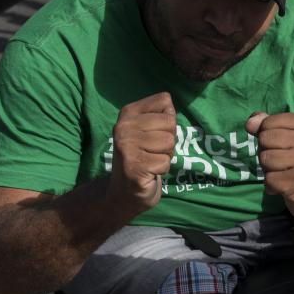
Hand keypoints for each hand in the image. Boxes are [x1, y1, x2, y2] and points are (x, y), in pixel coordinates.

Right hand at [109, 92, 178, 211]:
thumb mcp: (148, 130)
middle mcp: (124, 126)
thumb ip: (160, 115)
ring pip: (169, 143)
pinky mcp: (134, 166)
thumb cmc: (142, 157)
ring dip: (165, 156)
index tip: (154, 133)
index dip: (167, 120)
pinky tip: (148, 172)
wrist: (122, 192)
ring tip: (150, 161)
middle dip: (168, 141)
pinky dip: (161, 170)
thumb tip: (171, 108)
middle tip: (152, 151)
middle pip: (170, 123)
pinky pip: (164, 162)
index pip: (164, 101)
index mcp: (128, 113)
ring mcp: (127, 146)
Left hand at [246, 111, 293, 220]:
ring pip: (265, 159)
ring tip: (285, 175)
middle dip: (267, 153)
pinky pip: (269, 179)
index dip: (267, 137)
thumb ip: (268, 126)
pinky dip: (272, 186)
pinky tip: (286, 187)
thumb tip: (250, 123)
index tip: (283, 148)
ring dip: (269, 171)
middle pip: (265, 140)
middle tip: (284, 164)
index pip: (269, 122)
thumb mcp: (291, 139)